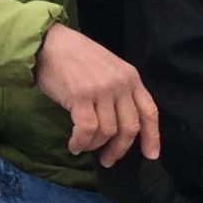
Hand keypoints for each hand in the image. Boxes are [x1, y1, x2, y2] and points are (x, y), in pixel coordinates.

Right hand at [33, 23, 158, 165]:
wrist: (49, 43)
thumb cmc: (77, 57)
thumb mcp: (110, 69)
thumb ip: (120, 92)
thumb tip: (120, 127)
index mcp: (131, 78)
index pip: (149, 112)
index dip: (152, 137)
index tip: (151, 155)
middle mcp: (121, 85)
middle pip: (130, 127)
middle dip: (120, 149)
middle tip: (108, 160)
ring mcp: (102, 90)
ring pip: (108, 131)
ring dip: (95, 145)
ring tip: (84, 147)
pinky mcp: (80, 96)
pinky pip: (87, 129)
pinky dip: (81, 142)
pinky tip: (74, 145)